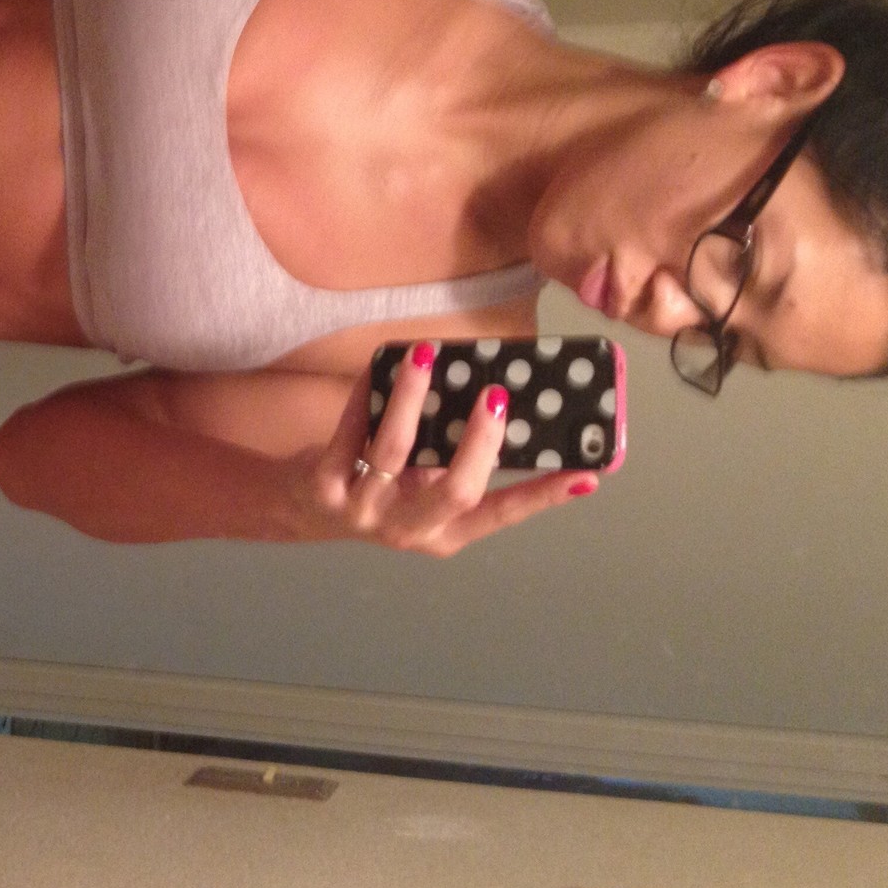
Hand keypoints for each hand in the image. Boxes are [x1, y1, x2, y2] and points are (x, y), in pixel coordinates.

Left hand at [298, 342, 597, 555]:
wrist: (300, 511)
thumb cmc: (378, 488)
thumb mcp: (423, 486)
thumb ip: (455, 460)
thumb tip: (500, 404)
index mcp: (444, 533)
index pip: (502, 515)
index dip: (543, 497)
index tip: (587, 473)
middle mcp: (409, 529)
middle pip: (456, 492)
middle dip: (480, 443)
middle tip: (496, 396)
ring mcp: (364, 511)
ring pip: (394, 452)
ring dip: (413, 398)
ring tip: (428, 355)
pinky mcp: (323, 488)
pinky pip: (347, 434)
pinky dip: (364, 396)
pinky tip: (378, 365)